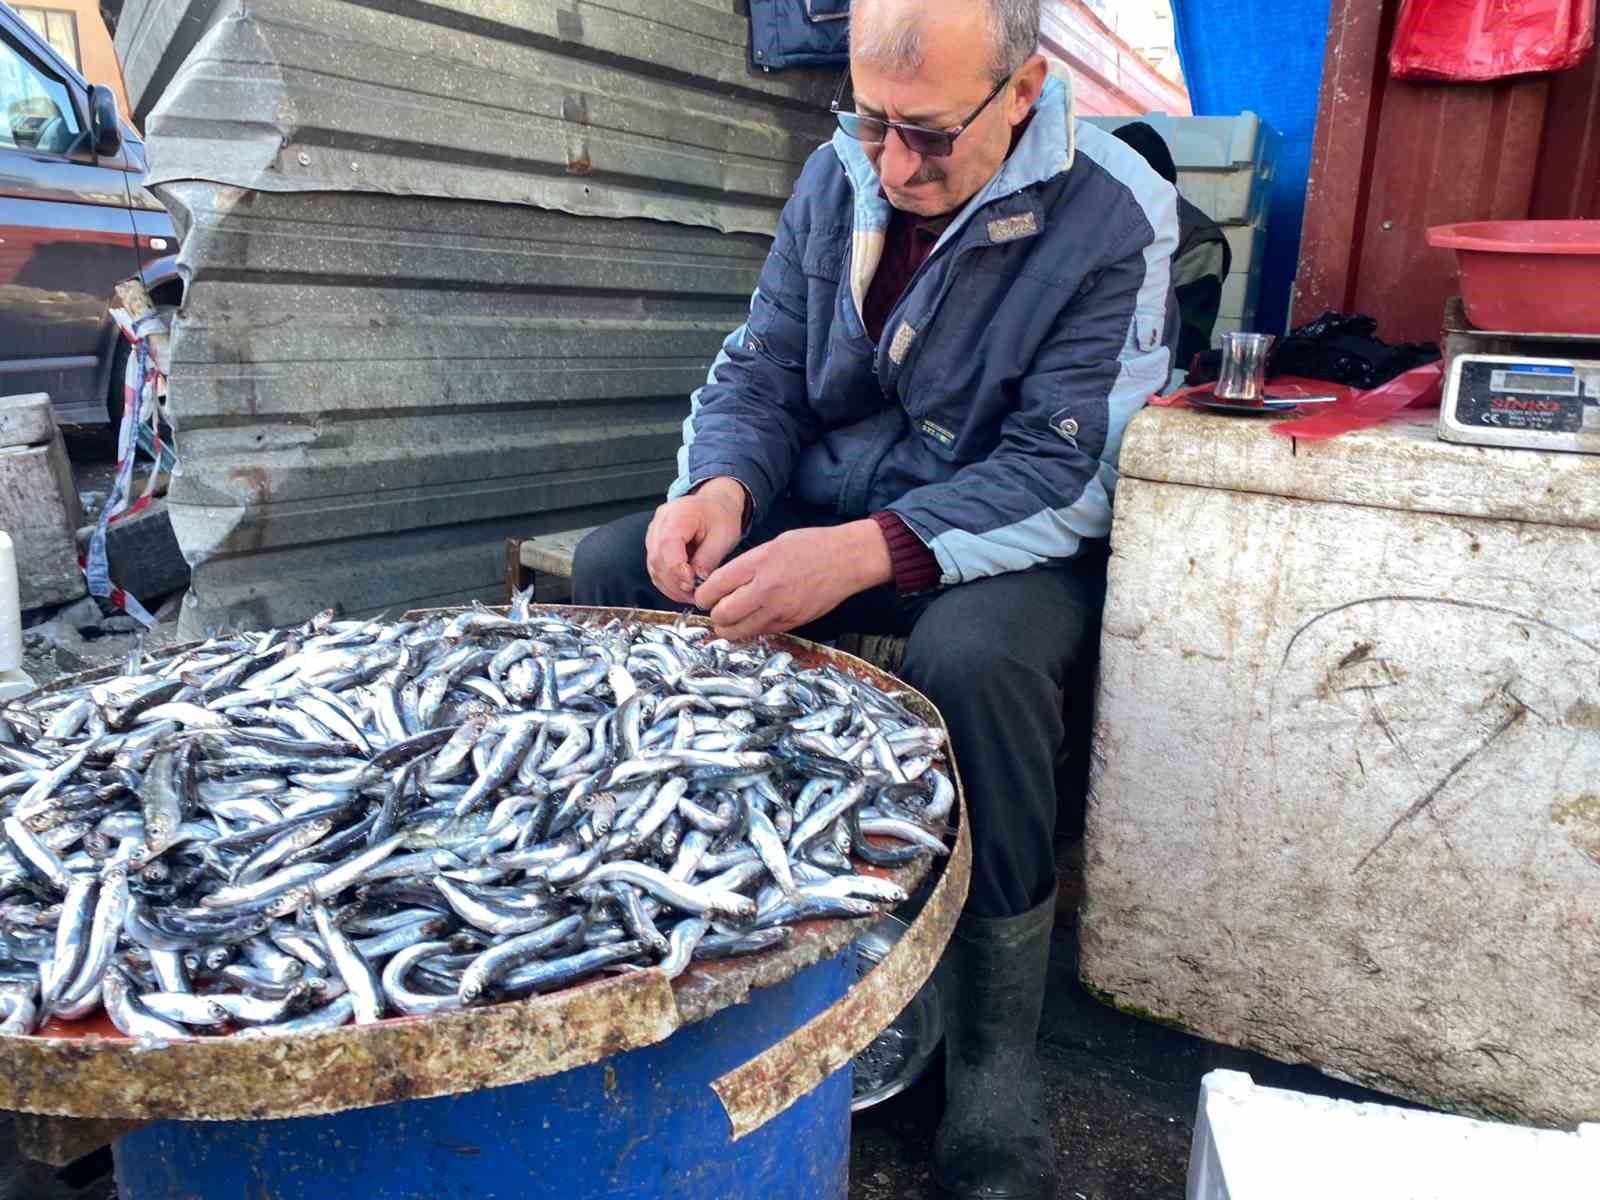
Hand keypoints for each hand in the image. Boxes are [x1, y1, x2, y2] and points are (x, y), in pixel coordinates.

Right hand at [645, 478, 747, 603]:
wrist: (714, 504)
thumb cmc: (720, 516)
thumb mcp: (723, 536)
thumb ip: (707, 559)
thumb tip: (696, 582)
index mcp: (678, 514)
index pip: (668, 545)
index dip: (677, 569)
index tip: (691, 585)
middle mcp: (660, 522)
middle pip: (657, 559)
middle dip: (675, 583)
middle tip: (694, 596)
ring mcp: (654, 533)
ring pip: (654, 567)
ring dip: (671, 586)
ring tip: (691, 596)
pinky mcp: (654, 545)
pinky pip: (656, 569)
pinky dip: (668, 583)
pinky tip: (683, 590)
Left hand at [695, 520, 892, 639]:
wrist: (848, 560)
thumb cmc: (812, 547)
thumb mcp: (773, 545)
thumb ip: (747, 566)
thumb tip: (723, 584)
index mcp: (758, 563)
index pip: (714, 587)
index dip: (703, 595)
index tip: (705, 596)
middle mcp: (766, 588)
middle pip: (722, 614)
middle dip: (714, 614)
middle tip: (717, 608)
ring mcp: (780, 609)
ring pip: (738, 631)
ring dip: (729, 628)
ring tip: (732, 620)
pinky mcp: (792, 623)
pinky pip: (760, 633)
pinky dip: (751, 630)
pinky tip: (754, 620)